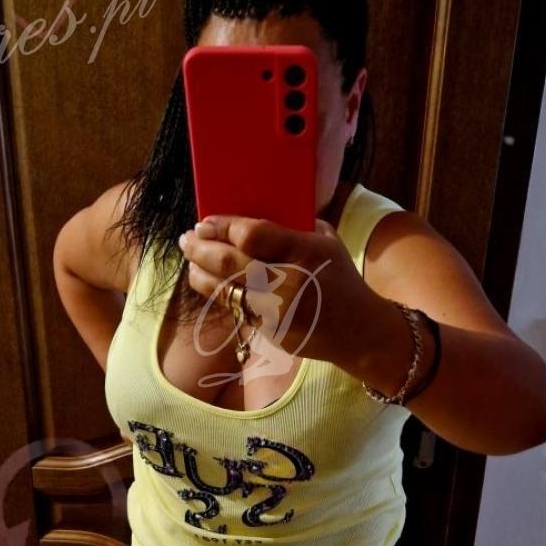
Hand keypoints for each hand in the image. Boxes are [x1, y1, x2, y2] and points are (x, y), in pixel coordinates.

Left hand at [178, 214, 375, 367]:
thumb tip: (252, 214)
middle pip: (230, 262)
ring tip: (190, 260)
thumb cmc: (341, 279)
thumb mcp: (327, 242)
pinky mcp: (270, 332)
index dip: (223, 227)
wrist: (359, 331)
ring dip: (200, 273)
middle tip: (186, 238)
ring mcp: (277, 311)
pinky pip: (236, 308)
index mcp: (306, 251)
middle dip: (200, 248)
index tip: (206, 222)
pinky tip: (208, 281)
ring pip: (225, 289)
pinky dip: (218, 292)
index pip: (252, 235)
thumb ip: (295, 226)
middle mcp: (289, 281)